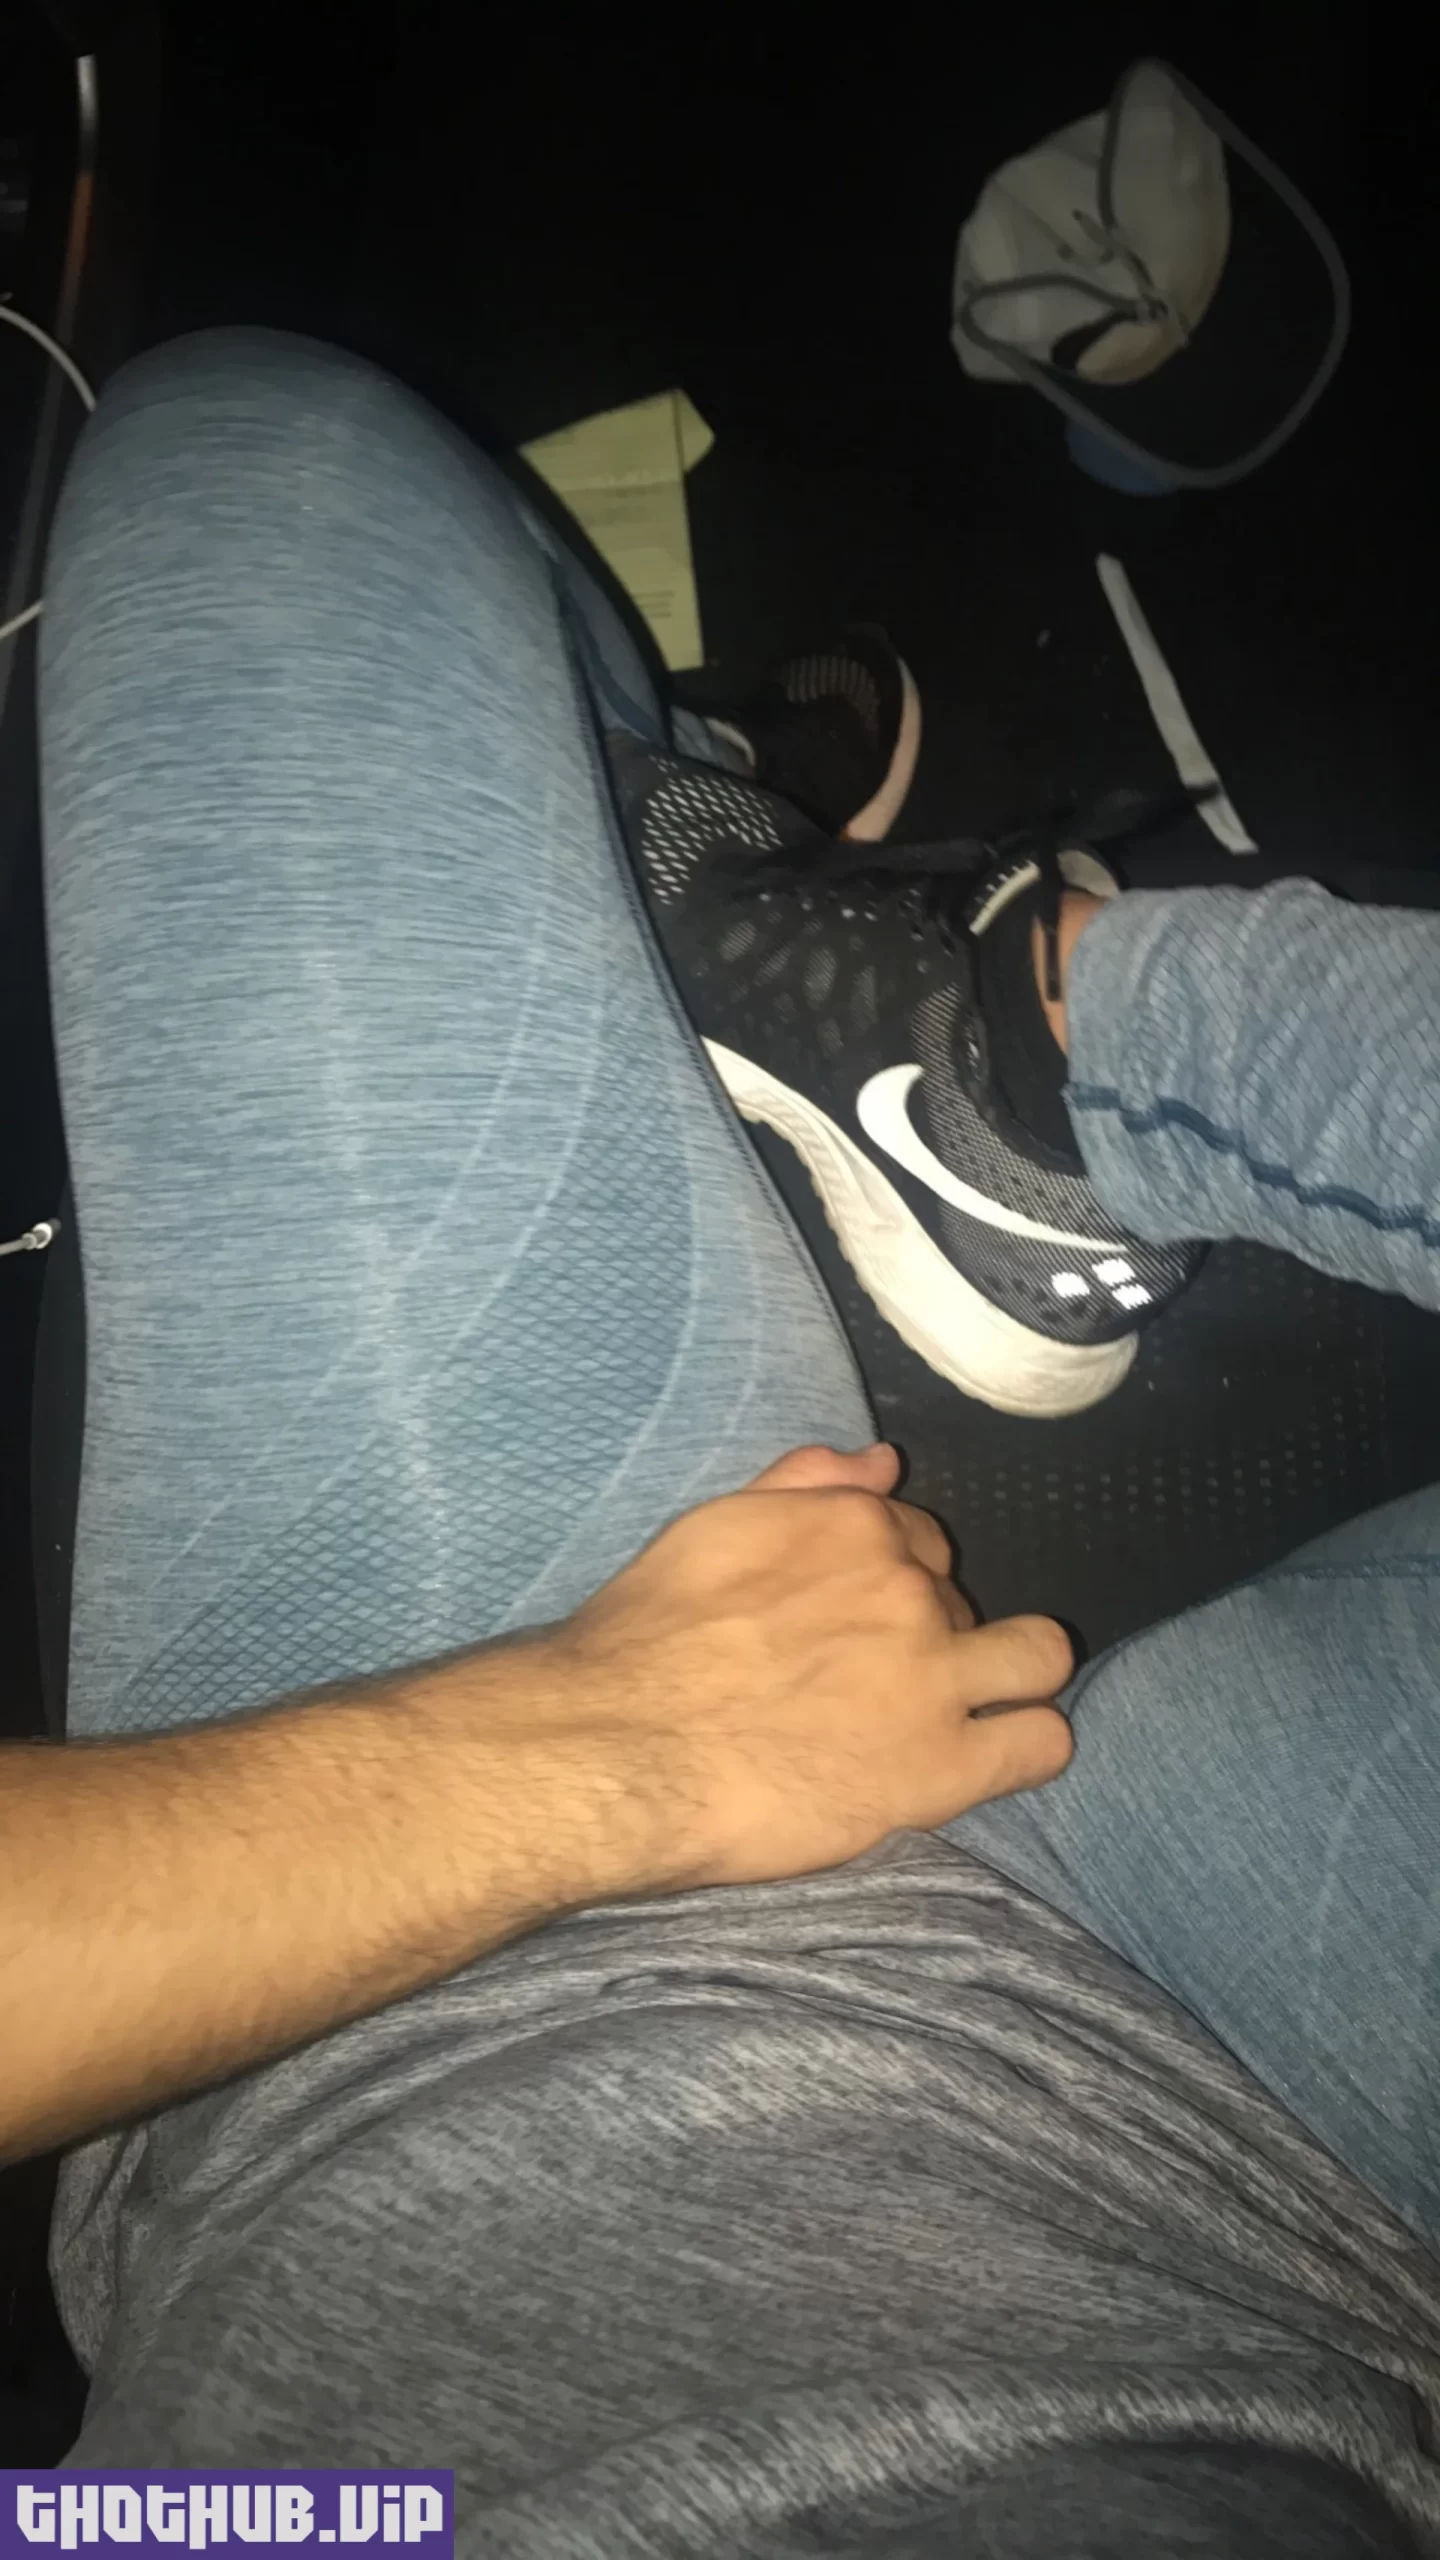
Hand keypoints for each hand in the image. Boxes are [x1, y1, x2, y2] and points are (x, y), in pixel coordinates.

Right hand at [553, 1442, 1072, 1888]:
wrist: (619, 1749)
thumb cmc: (644, 1639)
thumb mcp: (715, 1528)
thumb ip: (805, 1485)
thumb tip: (883, 1462)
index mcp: (858, 1524)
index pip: (919, 1540)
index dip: (893, 1583)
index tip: (854, 1624)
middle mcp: (912, 1588)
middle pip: (964, 1600)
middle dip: (935, 1634)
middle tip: (872, 1685)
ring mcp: (935, 1678)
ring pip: (1039, 1656)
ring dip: (1013, 1675)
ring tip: (961, 1712)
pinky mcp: (943, 1768)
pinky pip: (1038, 1746)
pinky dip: (1024, 1747)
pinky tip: (984, 1759)